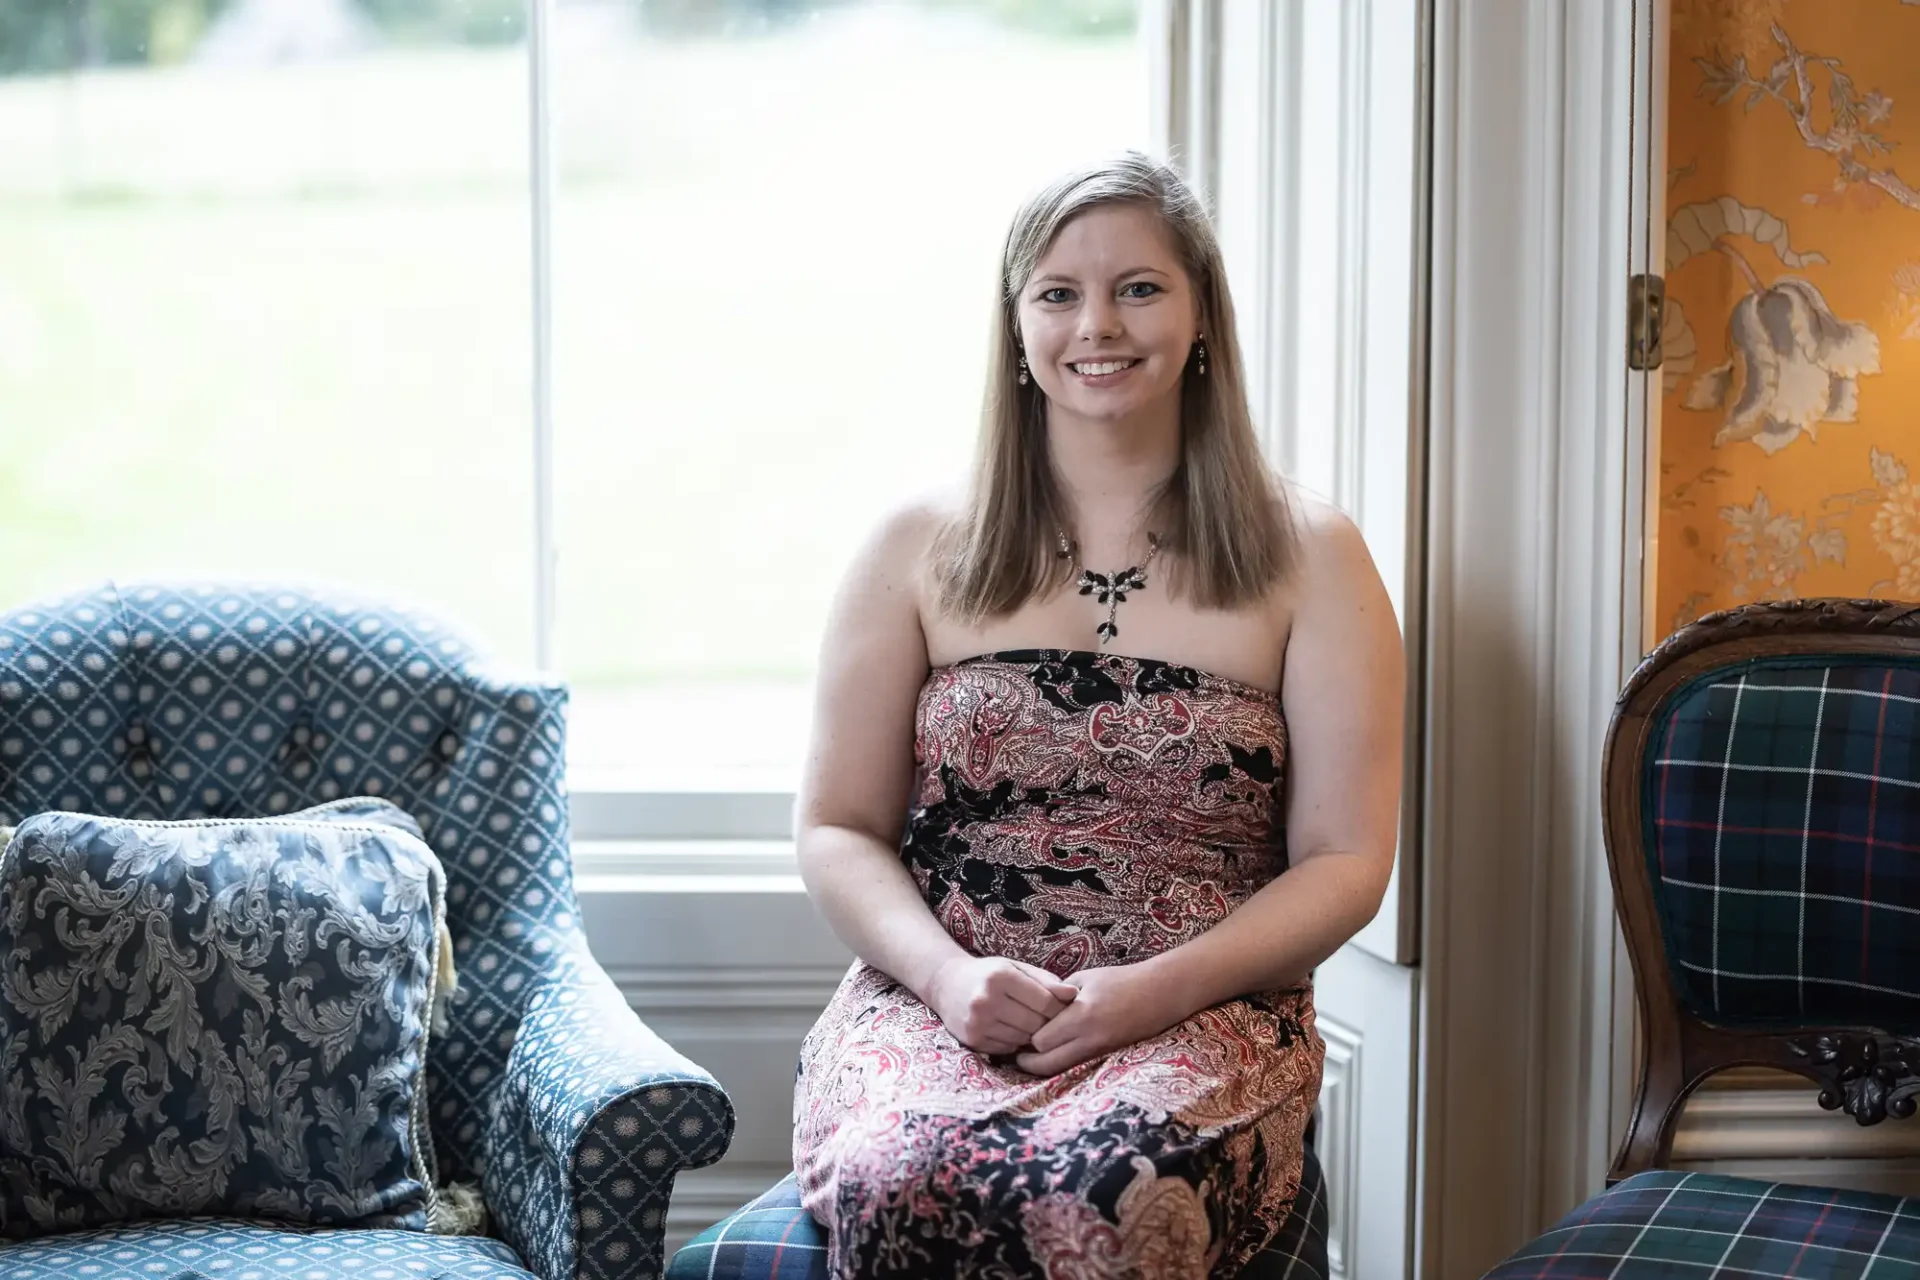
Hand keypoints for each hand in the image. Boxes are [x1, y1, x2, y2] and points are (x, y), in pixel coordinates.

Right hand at [925, 955, 1078, 1055]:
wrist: (945, 984)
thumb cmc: (988, 973)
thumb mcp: (1016, 968)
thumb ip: (1046, 981)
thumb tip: (1074, 995)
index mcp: (1001, 977)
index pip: (1044, 1002)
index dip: (1059, 1008)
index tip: (1063, 1009)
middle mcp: (986, 1000)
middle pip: (1035, 1024)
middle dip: (1046, 1024)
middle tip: (1048, 1019)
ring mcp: (977, 1022)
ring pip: (1022, 1039)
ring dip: (1031, 1035)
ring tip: (1028, 1022)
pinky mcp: (972, 1040)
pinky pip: (1007, 1049)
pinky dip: (1015, 1042)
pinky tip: (1011, 1029)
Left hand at [1014, 965, 1185, 1076]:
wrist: (1159, 994)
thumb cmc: (1120, 980)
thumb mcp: (1084, 979)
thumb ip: (1057, 996)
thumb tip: (1032, 1009)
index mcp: (1081, 1016)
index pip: (1040, 1040)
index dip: (1026, 1036)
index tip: (1018, 1029)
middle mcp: (1089, 1039)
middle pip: (1046, 1064)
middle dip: (1029, 1060)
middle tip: (1017, 1052)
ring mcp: (1099, 1051)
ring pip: (1060, 1070)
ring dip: (1044, 1064)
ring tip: (1032, 1054)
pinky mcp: (1107, 1056)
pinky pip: (1076, 1065)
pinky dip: (1062, 1061)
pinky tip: (1055, 1051)